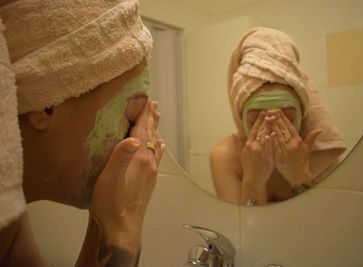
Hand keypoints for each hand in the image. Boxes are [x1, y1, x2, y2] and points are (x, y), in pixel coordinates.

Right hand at [90, 100, 164, 250]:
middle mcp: (148, 162)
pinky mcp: (149, 181)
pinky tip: (161, 146)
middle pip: (151, 136)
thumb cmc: (111, 204)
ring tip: (157, 119)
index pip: (142, 131)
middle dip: (151, 119)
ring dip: (155, 131)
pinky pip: (157, 157)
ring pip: (156, 145)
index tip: (147, 101)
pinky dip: (158, 147)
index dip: (143, 115)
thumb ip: (120, 157)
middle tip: (154, 105)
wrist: (122, 228)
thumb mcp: (110, 179)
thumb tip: (132, 137)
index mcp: (138, 158)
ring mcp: (151, 172)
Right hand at [239, 111, 273, 191]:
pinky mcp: (266, 157)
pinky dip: (270, 140)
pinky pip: (269, 147)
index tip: (263, 113)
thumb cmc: (248, 167)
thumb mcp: (242, 154)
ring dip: (269, 127)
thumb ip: (239, 143)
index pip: (253, 129)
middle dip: (265, 120)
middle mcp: (253, 147)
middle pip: (260, 131)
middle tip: (270, 112)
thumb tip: (235, 133)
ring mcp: (260, 152)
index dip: (258, 120)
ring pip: (265, 137)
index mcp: (248, 145)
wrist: (253, 179)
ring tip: (273, 118)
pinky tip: (273, 134)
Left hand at [269, 109, 320, 186]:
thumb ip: (311, 138)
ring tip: (268, 118)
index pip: (290, 127)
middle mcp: (292, 146)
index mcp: (298, 142)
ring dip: (272, 127)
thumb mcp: (308, 150)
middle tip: (271, 111)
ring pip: (278, 137)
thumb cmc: (302, 162)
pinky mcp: (279, 159)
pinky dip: (271, 141)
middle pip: (283, 130)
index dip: (284, 118)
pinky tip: (268, 134)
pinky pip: (274, 148)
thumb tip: (320, 130)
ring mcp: (285, 152)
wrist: (299, 177)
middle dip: (277, 120)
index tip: (279, 110)